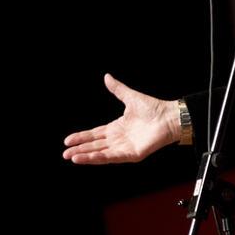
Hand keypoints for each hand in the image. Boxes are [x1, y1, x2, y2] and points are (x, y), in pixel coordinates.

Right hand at [63, 74, 180, 163]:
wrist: (170, 116)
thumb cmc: (154, 108)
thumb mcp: (130, 97)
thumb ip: (117, 89)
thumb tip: (107, 76)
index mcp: (117, 127)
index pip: (95, 134)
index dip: (82, 137)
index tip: (67, 140)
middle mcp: (119, 139)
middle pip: (95, 145)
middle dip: (80, 149)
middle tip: (64, 153)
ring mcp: (125, 147)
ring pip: (101, 153)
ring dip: (86, 156)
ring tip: (72, 157)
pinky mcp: (132, 154)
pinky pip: (113, 157)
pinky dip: (99, 158)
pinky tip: (87, 157)